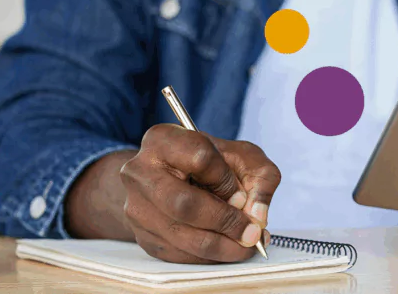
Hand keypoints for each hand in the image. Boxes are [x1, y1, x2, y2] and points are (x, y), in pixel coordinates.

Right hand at [119, 124, 280, 263]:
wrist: (171, 176)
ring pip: (182, 235)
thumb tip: (257, 216)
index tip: (242, 196)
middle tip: (251, 232)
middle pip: (185, 204)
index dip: (227, 182)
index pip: (200, 159)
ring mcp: (136, 206)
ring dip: (221, 246)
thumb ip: (261, 179)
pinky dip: (208, 257)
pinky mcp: (142, 234)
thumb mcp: (242, 156)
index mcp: (164, 140)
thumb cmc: (209, 163)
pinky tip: (226, 248)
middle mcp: (140, 172)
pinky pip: (178, 253)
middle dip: (225, 222)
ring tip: (246, 244)